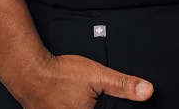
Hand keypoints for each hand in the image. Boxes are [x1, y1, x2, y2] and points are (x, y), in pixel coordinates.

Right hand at [1, 52, 153, 107]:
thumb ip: (123, 85)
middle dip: (97, 106)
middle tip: (89, 96)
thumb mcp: (97, 75)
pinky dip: (75, 108)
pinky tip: (74, 100)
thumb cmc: (61, 74)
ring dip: (86, 107)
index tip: (105, 102)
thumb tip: (148, 91)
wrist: (30, 73)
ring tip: (80, 97)